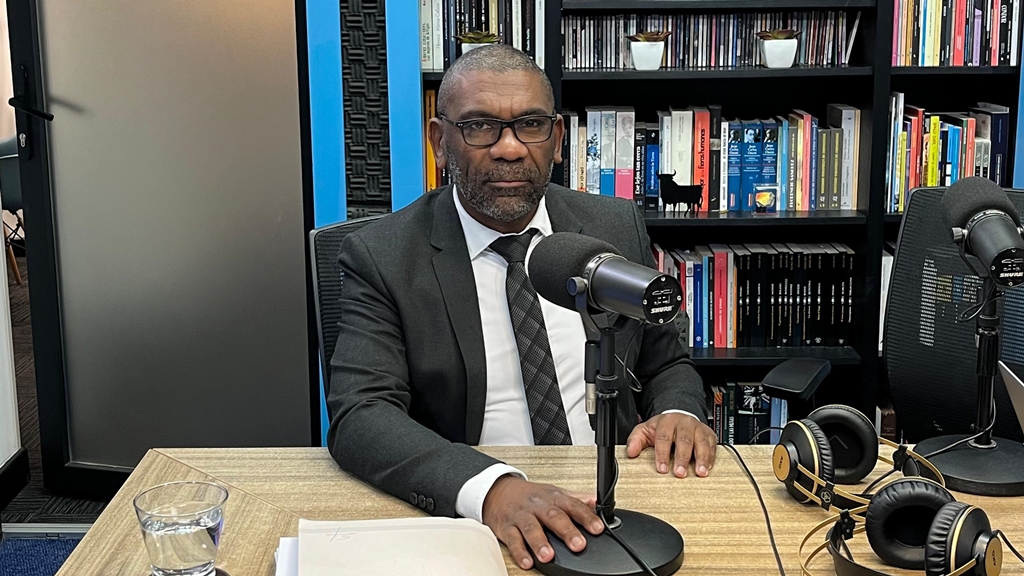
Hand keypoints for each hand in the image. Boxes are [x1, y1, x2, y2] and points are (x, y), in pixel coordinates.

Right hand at [481, 475, 603, 569]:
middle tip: (578, 544)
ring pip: (531, 528)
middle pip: (553, 516)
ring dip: (540, 542)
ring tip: (549, 555)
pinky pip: (512, 540)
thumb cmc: (530, 496)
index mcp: (553, 498)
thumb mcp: (554, 493)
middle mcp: (537, 506)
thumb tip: (597, 501)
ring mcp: (521, 516)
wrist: (497, 491)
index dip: (586, 517)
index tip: (597, 528)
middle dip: (566, 531)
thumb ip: (576, 499)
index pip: (572, 505)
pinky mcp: (506, 527)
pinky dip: (519, 552)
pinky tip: (527, 561)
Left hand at [626, 412, 716, 477]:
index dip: (662, 454)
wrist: (678, 416)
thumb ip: (636, 440)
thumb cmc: (662, 428)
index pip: (664, 437)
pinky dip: (711, 458)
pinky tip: (708, 468)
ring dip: (701, 458)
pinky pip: (712, 446)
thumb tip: (631, 452)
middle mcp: (684, 423)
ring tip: (700, 473)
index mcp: (667, 421)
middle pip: (684, 440)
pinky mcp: (709, 434)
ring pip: (701, 442)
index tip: (661, 468)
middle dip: (682, 458)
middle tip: (680, 473)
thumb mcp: (646, 430)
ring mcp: (698, 428)